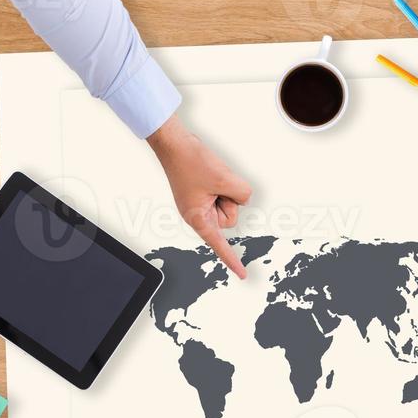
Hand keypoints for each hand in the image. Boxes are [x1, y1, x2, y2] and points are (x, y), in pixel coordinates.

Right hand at [146, 114, 251, 277]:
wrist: (174, 142)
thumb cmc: (190, 161)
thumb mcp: (225, 180)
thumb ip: (243, 195)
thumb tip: (243, 198)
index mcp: (197, 218)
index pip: (219, 245)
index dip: (232, 260)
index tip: (243, 275)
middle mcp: (199, 214)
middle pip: (231, 216)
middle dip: (229, 199)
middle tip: (213, 182)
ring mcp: (201, 203)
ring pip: (231, 203)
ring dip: (227, 188)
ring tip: (211, 176)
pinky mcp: (204, 193)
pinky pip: (226, 192)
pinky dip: (224, 182)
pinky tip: (211, 173)